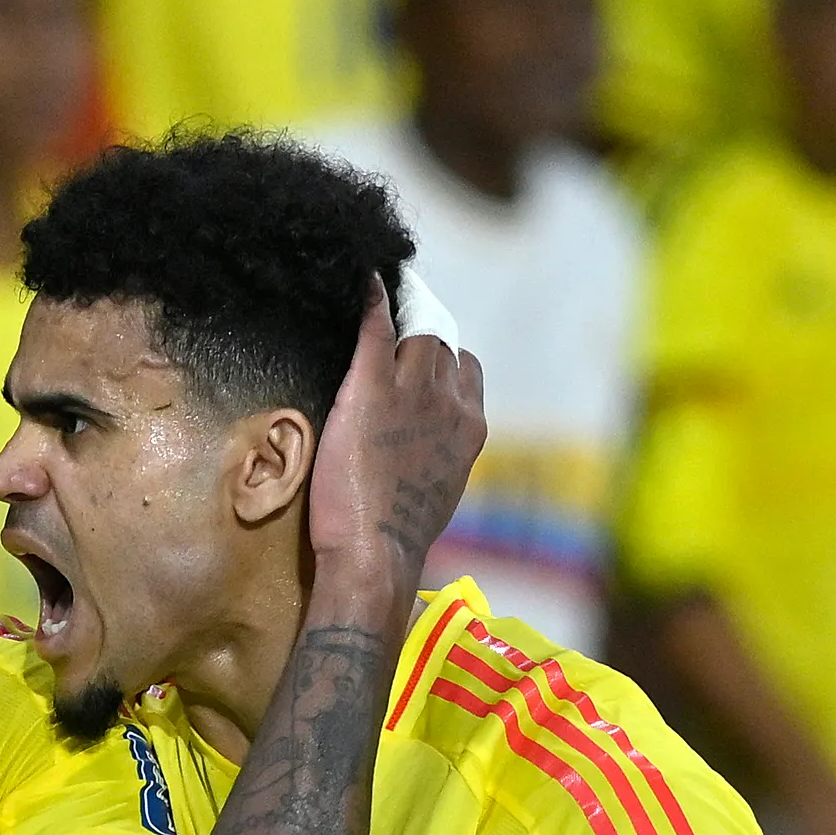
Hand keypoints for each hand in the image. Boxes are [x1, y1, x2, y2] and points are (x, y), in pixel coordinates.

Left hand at [307, 277, 486, 608]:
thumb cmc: (396, 538)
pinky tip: (365, 281)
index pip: (466, 369)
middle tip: (393, 319)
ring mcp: (412, 393)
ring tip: (380, 299)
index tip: (425, 355)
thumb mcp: (436, 492)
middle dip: (419, 332)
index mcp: (470, 427)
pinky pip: (376, 331)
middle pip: (440, 345)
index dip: (445, 358)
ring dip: (399, 317)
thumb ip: (437, 456)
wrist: (375, 553)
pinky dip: (373, 302)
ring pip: (414, 334)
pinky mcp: (371, 390)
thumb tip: (425, 450)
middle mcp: (450, 402)